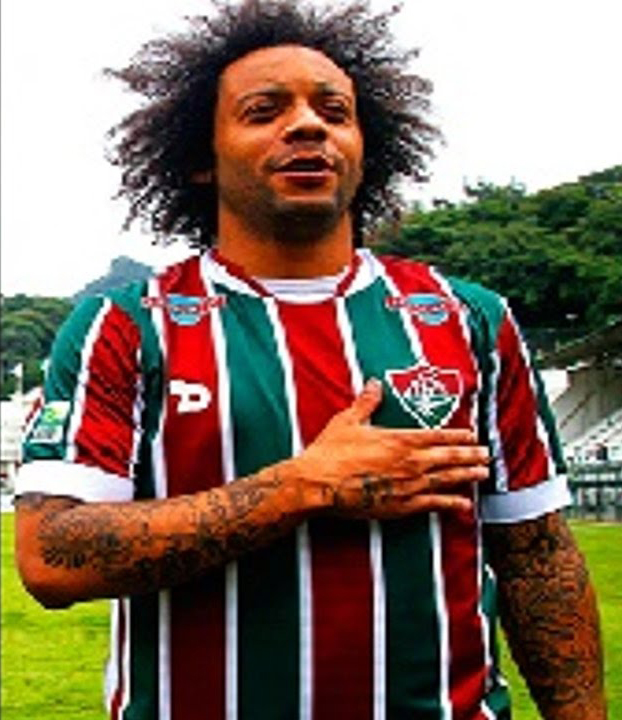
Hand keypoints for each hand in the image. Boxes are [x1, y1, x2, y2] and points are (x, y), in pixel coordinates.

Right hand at [292, 379, 488, 517]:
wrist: (318, 484)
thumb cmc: (330, 451)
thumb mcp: (348, 421)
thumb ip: (366, 403)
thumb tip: (375, 384)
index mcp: (400, 439)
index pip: (437, 435)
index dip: (458, 435)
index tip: (473, 434)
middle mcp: (410, 462)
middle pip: (449, 458)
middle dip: (470, 455)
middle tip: (487, 454)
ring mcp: (408, 486)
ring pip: (447, 480)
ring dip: (467, 476)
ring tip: (483, 474)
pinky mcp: (400, 506)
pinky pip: (433, 505)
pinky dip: (451, 504)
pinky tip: (464, 505)